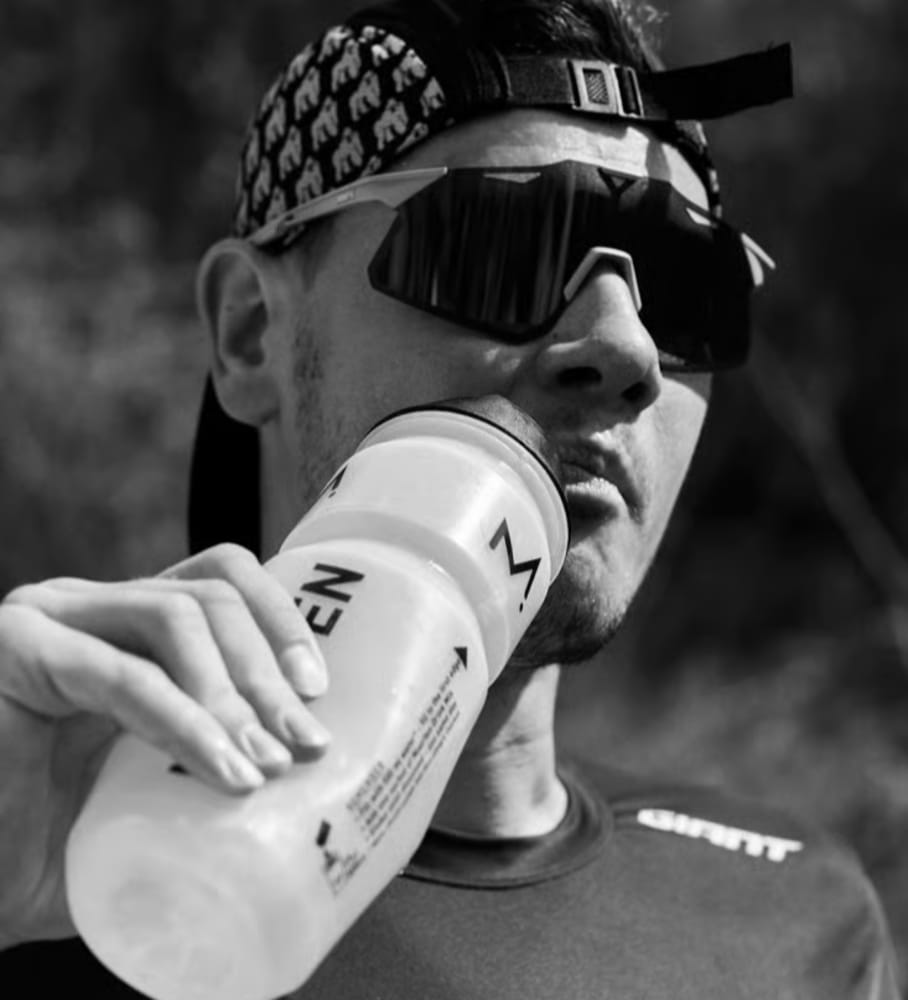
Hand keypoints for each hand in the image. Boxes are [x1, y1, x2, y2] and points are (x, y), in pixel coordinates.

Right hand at [0, 543, 329, 947]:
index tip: (318, 693)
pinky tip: (223, 770)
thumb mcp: (148, 803)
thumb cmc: (41, 850)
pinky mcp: (18, 652)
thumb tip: (302, 813)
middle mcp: (91, 611)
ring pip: (176, 616)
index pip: (221, 583)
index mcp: (128, 631)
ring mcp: (51, 622)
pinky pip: (122, 675)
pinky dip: (182, 720)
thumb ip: (209, 785)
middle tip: (307, 743)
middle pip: (212, 596)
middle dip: (270, 667)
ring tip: (267, 765)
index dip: (280, 622)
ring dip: (235, 692)